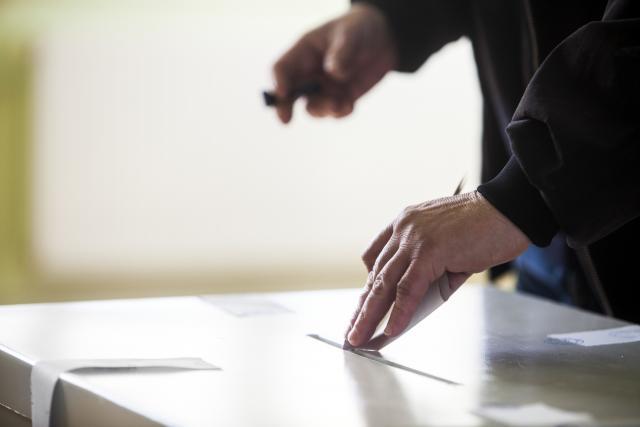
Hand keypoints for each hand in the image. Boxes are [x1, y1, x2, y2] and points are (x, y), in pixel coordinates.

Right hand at [271, 4, 396, 122]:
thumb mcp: (352, 34)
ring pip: (312, 107)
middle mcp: (309, 73)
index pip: (282, 68)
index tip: (283, 93)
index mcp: (303, 52)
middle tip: (285, 120)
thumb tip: (334, 73)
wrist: (383, 39)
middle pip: (288, 93)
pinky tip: (351, 106)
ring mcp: (324, 88)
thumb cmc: (360, 29)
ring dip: (322, 110)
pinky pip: (335, 112)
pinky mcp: (340, 98)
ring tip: (338, 104)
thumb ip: (342, 52)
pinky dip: (340, 113)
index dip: (278, 81)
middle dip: (285, 107)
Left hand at [345, 191, 529, 346]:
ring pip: (384, 284)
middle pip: (375, 275)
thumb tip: (414, 304)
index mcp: (405, 223)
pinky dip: (400, 312)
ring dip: (370, 315)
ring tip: (359, 337)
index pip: (376, 259)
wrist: (510, 210)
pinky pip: (408, 288)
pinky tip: (391, 329)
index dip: (367, 288)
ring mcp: (414, 239)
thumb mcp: (447, 247)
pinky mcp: (429, 251)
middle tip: (352, 331)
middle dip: (362, 307)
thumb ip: (429, 272)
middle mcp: (403, 228)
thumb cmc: (485, 228)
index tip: (359, 308)